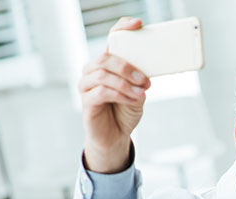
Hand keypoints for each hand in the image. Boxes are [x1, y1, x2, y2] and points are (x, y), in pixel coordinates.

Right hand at [78, 17, 150, 171]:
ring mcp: (87, 86)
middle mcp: (93, 71)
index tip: (138, 24)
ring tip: (141, 94)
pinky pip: (102, 92)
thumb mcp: (138, 92)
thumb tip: (149, 73)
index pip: (111, 39)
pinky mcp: (86, 102)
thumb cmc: (126, 110)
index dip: (122, 28)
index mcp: (108, 64)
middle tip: (144, 80)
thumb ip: (140, 80)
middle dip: (127, 67)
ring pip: (102, 75)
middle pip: (105, 58)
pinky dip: (120, 95)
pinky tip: (132, 100)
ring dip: (125, 84)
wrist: (117, 135)